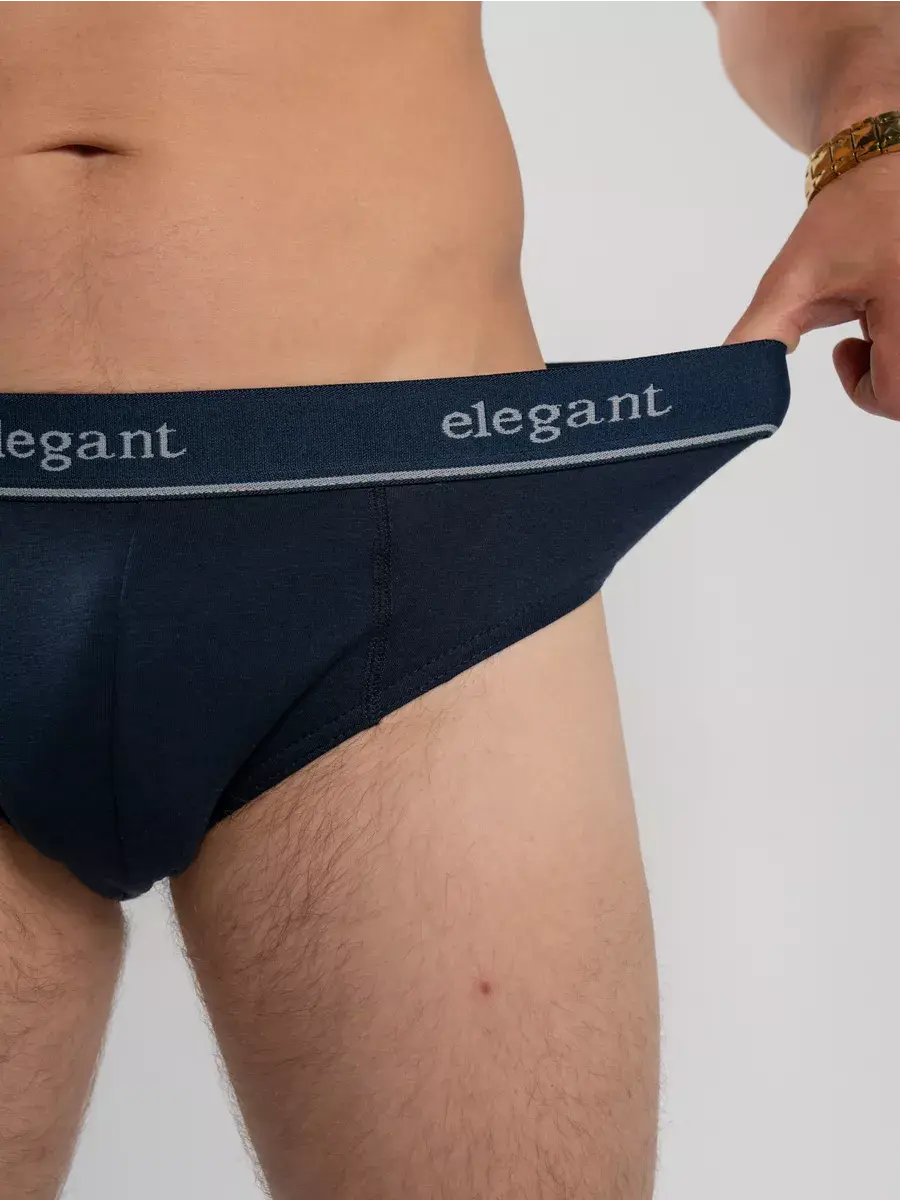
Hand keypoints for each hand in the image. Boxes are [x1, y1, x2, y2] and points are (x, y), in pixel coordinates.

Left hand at [724, 154, 899, 419]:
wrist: (883, 163)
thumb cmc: (844, 221)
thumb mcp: (790, 280)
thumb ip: (758, 336)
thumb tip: (730, 380)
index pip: (895, 398)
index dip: (863, 393)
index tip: (842, 347)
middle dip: (881, 375)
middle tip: (862, 336)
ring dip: (892, 355)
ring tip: (874, 309)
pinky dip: (897, 339)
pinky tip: (885, 299)